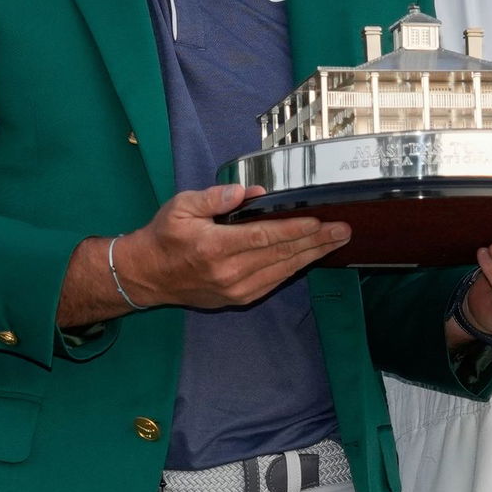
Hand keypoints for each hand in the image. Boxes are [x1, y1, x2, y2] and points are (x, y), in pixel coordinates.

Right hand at [110, 183, 349, 310]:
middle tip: (344, 230)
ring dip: (312, 255)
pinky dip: (295, 268)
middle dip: (316, 241)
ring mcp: (235, 289)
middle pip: (281, 255)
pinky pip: (274, 282)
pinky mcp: (238, 298)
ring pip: (282, 270)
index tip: (320, 221)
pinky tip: (311, 256)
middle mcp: (229, 273)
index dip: (295, 230)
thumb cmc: (165, 236)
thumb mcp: (182, 206)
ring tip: (336, 241)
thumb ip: (215, 197)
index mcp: (215, 247)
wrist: (147, 276)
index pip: (264, 237)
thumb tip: (249, 192)